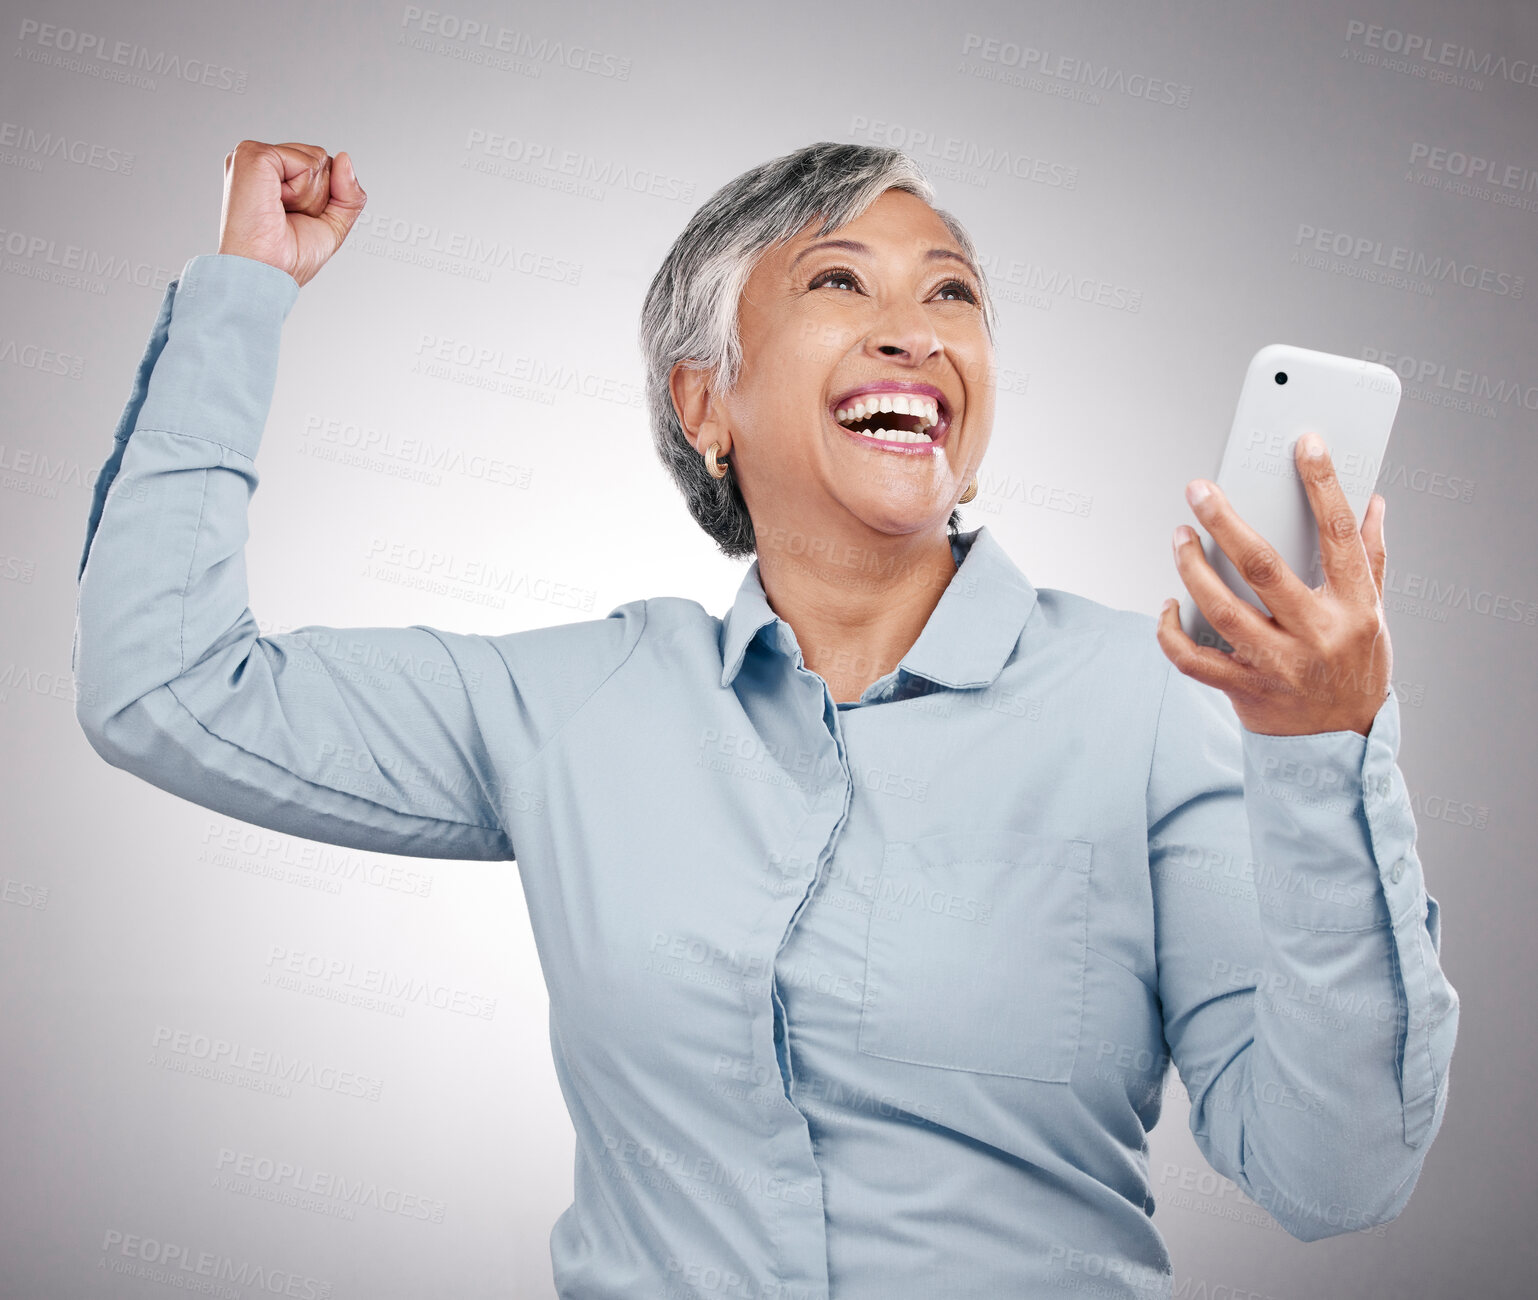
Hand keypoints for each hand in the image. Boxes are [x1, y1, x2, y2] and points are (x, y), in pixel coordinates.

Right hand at [217, 140, 366, 287]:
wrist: (265, 273)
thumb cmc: (288, 257)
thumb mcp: (331, 224)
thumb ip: (348, 193)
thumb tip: (344, 157)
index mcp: (272, 173)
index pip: (322, 168)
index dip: (323, 199)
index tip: (294, 220)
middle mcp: (260, 160)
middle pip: (322, 161)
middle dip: (318, 197)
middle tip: (287, 218)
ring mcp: (254, 154)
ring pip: (317, 159)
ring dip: (310, 196)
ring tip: (280, 212)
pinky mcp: (253, 154)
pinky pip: (306, 162)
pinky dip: (301, 190)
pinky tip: (276, 202)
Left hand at [1156, 432, 1392, 737]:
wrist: (1341, 743)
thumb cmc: (1357, 666)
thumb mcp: (1375, 613)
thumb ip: (1370, 558)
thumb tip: (1374, 502)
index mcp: (1355, 608)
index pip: (1339, 535)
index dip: (1323, 485)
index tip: (1304, 442)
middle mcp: (1317, 635)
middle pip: (1262, 567)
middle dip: (1225, 521)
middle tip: (1199, 488)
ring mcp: (1278, 666)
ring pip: (1222, 609)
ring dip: (1191, 569)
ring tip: (1179, 536)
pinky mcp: (1244, 691)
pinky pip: (1193, 660)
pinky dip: (1171, 632)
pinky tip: (1169, 603)